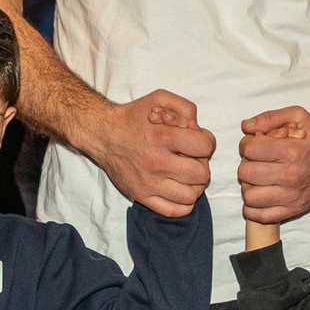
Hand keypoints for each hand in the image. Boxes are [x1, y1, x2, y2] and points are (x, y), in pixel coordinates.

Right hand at [87, 90, 213, 217]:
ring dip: (194, 184)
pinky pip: (175, 210)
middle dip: (201, 163)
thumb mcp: (160, 98)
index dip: (206, 142)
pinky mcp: (142, 196)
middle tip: (190, 158)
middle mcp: (157, 163)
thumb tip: (198, 129)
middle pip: (202, 174)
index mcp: (163, 137)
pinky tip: (179, 188)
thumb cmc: (133, 117)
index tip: (196, 140)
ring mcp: (149, 183)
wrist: (103, 134)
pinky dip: (184, 203)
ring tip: (186, 174)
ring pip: (192, 195)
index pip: (205, 147)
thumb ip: (185, 107)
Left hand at [239, 106, 309, 223]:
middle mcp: (292, 176)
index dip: (247, 144)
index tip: (255, 144)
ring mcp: (292, 196)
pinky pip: (260, 216)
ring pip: (249, 196)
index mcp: (292, 151)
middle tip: (257, 161)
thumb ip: (270, 117)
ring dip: (249, 185)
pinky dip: (253, 207)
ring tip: (259, 177)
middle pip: (246, 173)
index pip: (250, 150)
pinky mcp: (294, 210)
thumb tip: (246, 127)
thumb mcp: (297, 116)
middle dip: (247, 163)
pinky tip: (260, 193)